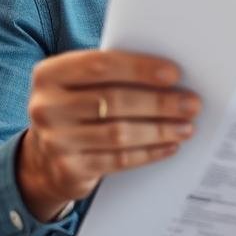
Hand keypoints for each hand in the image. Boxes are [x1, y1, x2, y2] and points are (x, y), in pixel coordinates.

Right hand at [17, 49, 199, 220]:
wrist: (44, 159)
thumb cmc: (77, 109)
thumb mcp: (81, 86)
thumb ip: (113, 75)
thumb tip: (171, 76)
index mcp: (49, 75)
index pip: (100, 65)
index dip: (139, 69)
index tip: (174, 73)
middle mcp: (45, 107)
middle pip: (113, 101)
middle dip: (159, 102)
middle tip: (191, 103)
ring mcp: (54, 141)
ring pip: (119, 133)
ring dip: (160, 129)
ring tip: (187, 126)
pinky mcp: (69, 170)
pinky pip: (118, 160)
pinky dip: (150, 152)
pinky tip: (170, 145)